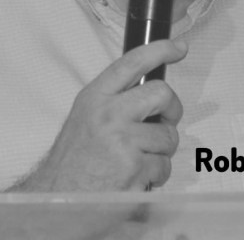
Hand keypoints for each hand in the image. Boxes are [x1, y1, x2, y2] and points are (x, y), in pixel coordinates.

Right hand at [13, 39, 186, 192]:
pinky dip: (155, 175)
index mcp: (95, 97)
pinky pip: (164, 165)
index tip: (180, 47)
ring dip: (160, 151)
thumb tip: (151, 90)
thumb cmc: (74, 162)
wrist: (57, 203)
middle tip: (162, 124)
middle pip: (162, 93)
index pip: (134, 61)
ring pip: (169, 135)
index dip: (161, 49)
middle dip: (171, 109)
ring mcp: (123, 141)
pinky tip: (134, 179)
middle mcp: (109, 114)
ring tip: (136, 161)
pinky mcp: (135, 167)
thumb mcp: (86, 117)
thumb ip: (116, 100)